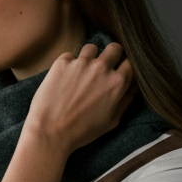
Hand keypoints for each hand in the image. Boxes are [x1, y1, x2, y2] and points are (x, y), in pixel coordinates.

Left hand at [23, 41, 135, 160]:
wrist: (49, 133)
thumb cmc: (81, 132)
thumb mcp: (111, 122)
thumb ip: (125, 102)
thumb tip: (133, 88)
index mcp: (117, 82)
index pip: (130, 62)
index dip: (124, 67)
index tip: (117, 73)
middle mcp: (102, 68)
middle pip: (114, 48)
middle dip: (111, 56)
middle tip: (101, 68)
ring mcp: (81, 64)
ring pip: (91, 48)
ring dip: (89, 57)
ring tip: (80, 72)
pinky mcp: (61, 63)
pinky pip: (69, 55)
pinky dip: (68, 64)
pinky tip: (63, 78)